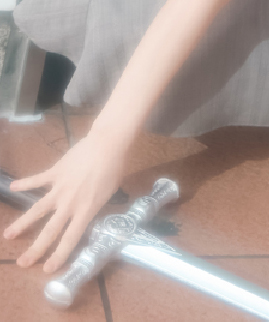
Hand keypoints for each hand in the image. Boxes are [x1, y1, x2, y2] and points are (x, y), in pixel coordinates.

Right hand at [3, 132, 127, 273]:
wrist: (108, 143)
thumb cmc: (114, 168)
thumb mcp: (107, 194)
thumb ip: (93, 206)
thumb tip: (84, 214)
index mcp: (86, 210)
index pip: (70, 239)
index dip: (58, 255)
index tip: (47, 269)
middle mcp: (70, 203)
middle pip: (50, 231)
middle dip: (36, 249)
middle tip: (22, 262)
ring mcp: (60, 188)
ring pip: (38, 209)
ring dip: (22, 223)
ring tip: (8, 235)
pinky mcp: (55, 172)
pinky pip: (37, 180)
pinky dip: (25, 184)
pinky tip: (12, 187)